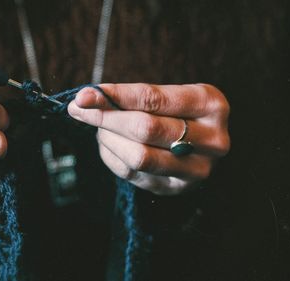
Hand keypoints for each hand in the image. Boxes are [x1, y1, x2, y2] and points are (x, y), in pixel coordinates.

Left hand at [68, 83, 229, 194]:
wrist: (198, 143)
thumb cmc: (175, 112)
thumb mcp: (164, 95)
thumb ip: (130, 97)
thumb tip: (84, 100)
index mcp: (211, 104)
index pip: (152, 99)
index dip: (114, 97)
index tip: (83, 96)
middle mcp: (212, 140)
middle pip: (145, 129)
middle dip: (105, 118)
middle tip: (78, 110)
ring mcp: (196, 169)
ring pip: (138, 156)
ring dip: (108, 139)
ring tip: (99, 127)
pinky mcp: (176, 188)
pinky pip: (132, 174)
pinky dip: (111, 157)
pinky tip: (107, 144)